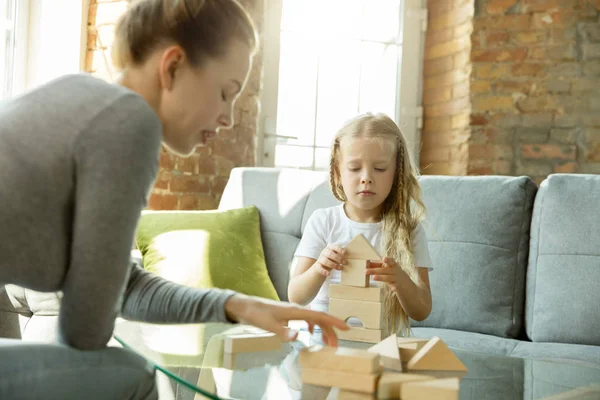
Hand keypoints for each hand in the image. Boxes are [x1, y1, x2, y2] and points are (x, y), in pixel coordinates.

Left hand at [224, 294, 349, 346]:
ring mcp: (293, 311)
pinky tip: (311, 333)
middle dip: (331, 331)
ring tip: (328, 342)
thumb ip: (283, 331)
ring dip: (323, 329)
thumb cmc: (257, 314)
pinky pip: (306, 319)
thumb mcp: (269, 326)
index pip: (320, 316)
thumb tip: (297, 336)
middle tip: (336, 345)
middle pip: (320, 319)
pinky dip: (313, 326)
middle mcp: (297, 309)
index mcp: (296, 311)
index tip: (347, 328)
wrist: (246, 306)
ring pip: (314, 319)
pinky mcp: (288, 314)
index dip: (334, 322)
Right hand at [312, 244, 345, 276]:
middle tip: (345, 263)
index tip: (344, 253)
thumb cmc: (331, 260)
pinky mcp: (317, 266)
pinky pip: (319, 268)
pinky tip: (328, 274)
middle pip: (330, 254)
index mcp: (329, 248)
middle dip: (338, 258)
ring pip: (325, 261)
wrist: (320, 268)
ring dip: (333, 265)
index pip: (333, 247)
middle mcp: (324, 252)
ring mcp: (320, 259)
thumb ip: (341, 255)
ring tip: (340, 268)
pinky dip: (324, 271)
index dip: (339, 249)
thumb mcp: (336, 257)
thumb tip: (351, 256)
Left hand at [365, 257, 402, 291]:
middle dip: (376, 270)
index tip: (383, 259)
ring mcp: (398, 279)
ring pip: (389, 278)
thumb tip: (368, 264)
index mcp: (393, 266)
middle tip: (366, 271)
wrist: (407, 286)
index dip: (388, 260)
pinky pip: (396, 286)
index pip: (391, 261)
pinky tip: (392, 289)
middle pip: (385, 270)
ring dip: (381, 277)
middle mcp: (396, 271)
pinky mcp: (399, 287)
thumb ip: (379, 266)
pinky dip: (394, 287)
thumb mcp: (388, 270)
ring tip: (374, 277)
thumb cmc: (394, 276)